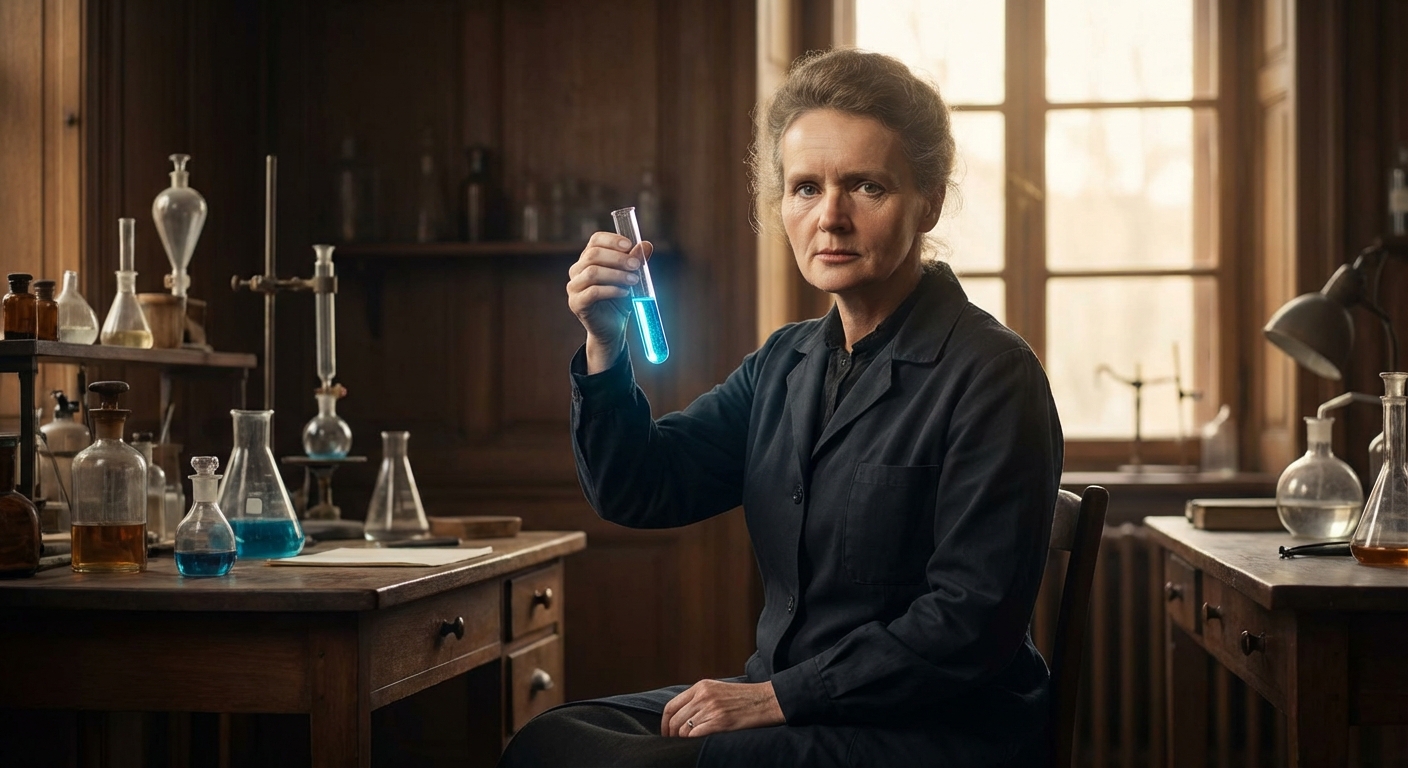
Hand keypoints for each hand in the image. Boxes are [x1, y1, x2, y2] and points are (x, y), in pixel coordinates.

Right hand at [567, 232, 653, 372]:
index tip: (629, 245)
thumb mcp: (631, 277)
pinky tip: (624, 293)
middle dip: (618, 258)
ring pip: (592, 272)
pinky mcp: (576, 303)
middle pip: (593, 255)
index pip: (595, 241)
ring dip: (616, 274)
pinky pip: (592, 292)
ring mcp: (574, 287)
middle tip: (636, 266)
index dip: (612, 240)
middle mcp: (577, 270)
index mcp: (589, 259)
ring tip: (633, 281)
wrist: (613, 328)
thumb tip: (647, 245)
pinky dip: (611, 290)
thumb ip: (636, 261)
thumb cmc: (620, 300)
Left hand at [661, 680, 784, 737]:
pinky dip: (692, 742)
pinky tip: (697, 744)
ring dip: (683, 740)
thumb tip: (681, 716)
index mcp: (701, 686)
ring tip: (687, 744)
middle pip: (675, 720)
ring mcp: (712, 709)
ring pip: (684, 729)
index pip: (671, 706)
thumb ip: (699, 698)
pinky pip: (696, 735)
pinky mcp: (720, 722)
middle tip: (674, 743)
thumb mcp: (718, 689)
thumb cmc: (744, 698)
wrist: (766, 700)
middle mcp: (703, 696)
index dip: (664, 723)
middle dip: (671, 735)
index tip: (666, 733)